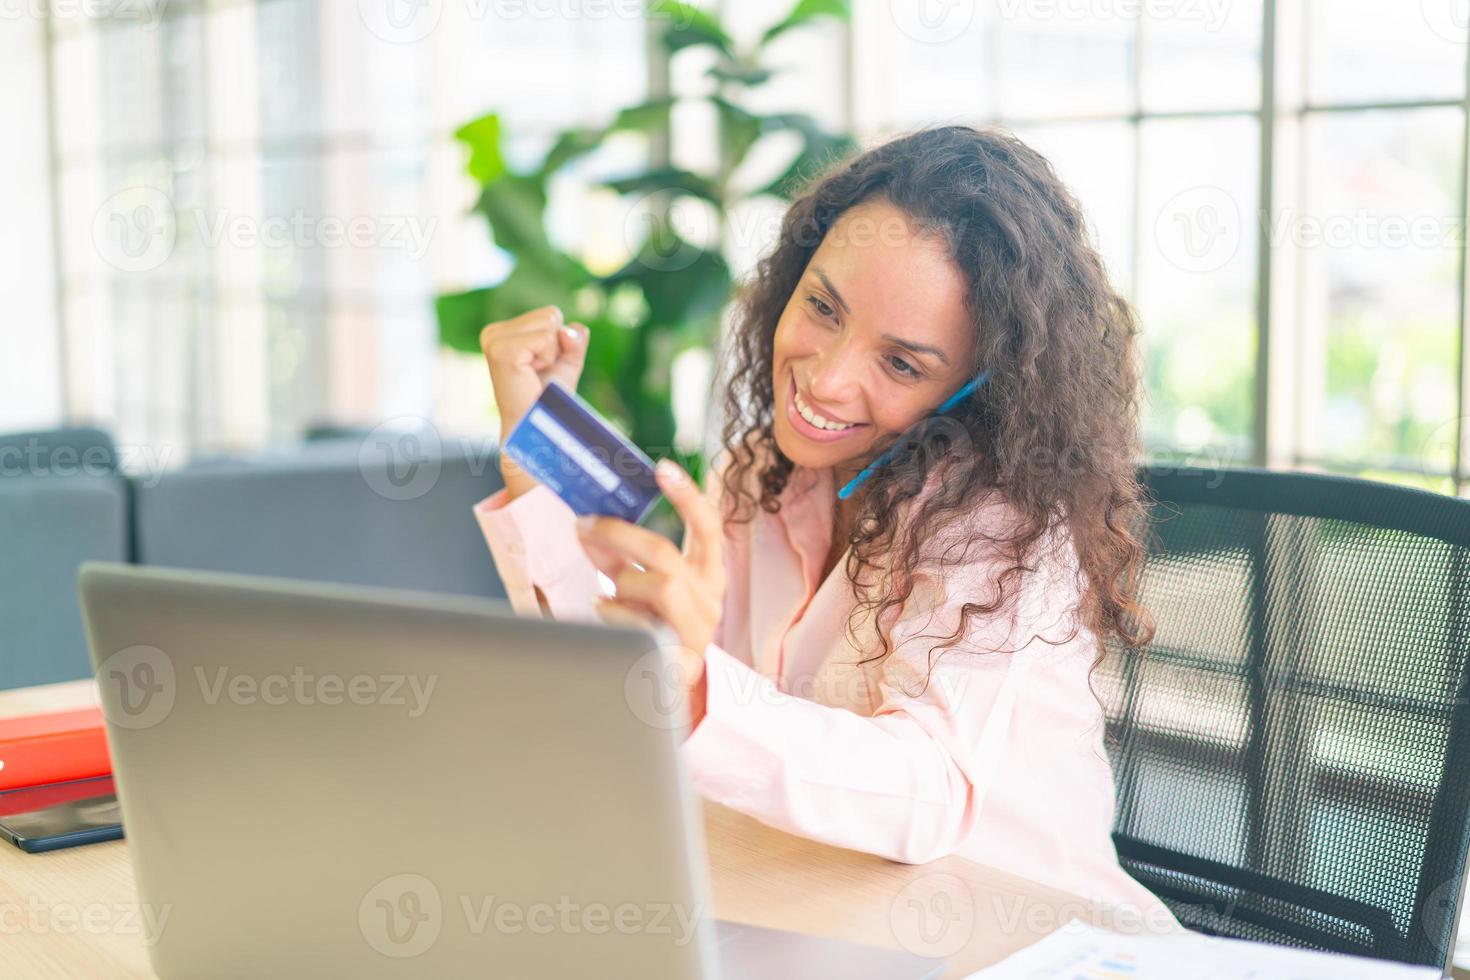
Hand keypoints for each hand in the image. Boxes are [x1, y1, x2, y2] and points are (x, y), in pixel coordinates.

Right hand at [480, 306, 587, 495]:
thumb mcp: (565, 363)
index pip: (549, 313)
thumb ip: (573, 340)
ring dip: (552, 353)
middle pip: (550, 314)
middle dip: (556, 346)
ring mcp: (494, 340)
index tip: (541, 367)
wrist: (536, 426)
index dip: (557, 342)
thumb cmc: (548, 399)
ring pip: (550, 324)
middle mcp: (492, 333)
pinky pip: (546, 338)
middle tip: (539, 373)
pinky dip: (548, 358)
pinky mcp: (502, 352)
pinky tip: (531, 375)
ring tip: (534, 374)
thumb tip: (575, 328)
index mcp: (501, 331)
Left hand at [576, 459, 724, 728]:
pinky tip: (607, 619)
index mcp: (708, 573)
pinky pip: (639, 625)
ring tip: (604, 596)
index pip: (707, 526)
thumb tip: (588, 526)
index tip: (662, 469)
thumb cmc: (653, 630)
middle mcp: (711, 598)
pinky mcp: (682, 659)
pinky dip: (614, 616)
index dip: (686, 496)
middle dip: (618, 534)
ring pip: (656, 586)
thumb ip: (620, 557)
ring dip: (620, 584)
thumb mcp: (640, 586)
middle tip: (583, 524)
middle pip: (664, 553)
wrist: (668, 695)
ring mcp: (699, 630)